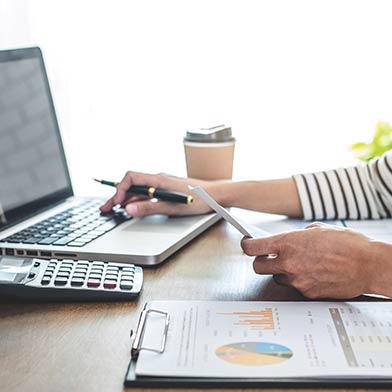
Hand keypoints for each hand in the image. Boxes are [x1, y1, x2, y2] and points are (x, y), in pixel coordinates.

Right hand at [100, 171, 224, 216]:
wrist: (217, 195)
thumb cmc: (199, 200)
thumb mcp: (173, 207)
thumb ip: (150, 208)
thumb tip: (129, 209)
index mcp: (159, 179)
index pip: (131, 178)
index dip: (120, 189)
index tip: (114, 203)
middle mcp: (159, 179)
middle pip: (132, 184)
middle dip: (117, 196)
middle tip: (106, 208)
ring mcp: (162, 183)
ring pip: (139, 189)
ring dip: (126, 199)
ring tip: (115, 209)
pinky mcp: (167, 189)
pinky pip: (147, 192)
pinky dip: (137, 200)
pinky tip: (133, 207)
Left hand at [241, 222, 384, 298]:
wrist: (368, 265)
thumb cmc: (347, 244)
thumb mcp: (317, 229)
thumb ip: (296, 236)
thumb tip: (286, 241)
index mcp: (288, 243)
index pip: (253, 248)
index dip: (246, 245)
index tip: (247, 244)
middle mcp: (289, 263)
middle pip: (257, 267)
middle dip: (261, 261)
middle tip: (269, 257)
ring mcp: (297, 281)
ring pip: (276, 278)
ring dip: (281, 272)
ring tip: (299, 264)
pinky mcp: (307, 293)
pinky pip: (294, 287)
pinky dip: (298, 280)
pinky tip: (312, 273)